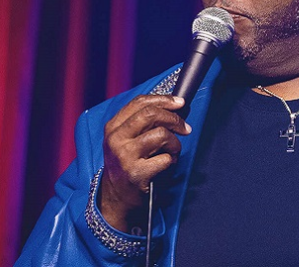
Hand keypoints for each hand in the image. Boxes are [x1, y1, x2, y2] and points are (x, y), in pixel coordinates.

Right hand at [99, 95, 190, 231]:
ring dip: (175, 143)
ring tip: (172, 151)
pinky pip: (166, 159)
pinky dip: (172, 161)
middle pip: (151, 114)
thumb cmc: (127, 164)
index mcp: (113, 127)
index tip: (180, 103)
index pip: (140, 102)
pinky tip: (166, 165)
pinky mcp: (136, 173)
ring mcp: (125, 156)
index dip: (164, 100)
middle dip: (174, 119)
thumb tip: (174, 106)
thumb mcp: (126, 139)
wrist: (116, 197)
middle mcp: (116, 139)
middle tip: (185, 128)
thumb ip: (143, 122)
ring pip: (162, 135)